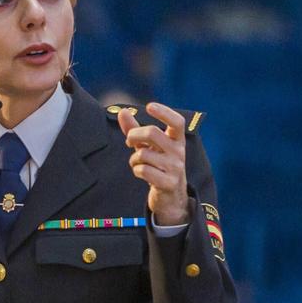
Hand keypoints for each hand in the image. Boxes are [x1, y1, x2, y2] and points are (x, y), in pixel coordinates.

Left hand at [120, 102, 190, 225]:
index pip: (177, 122)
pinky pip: (143, 170)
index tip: (150, 106)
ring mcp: (175, 168)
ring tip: (138, 163)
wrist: (170, 196)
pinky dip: (136, 170)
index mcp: (176, 140)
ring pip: (144, 154)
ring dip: (134, 158)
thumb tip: (123, 111)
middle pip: (152, 133)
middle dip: (134, 135)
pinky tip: (141, 173)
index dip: (164, 112)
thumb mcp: (148, 146)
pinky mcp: (168, 183)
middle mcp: (179, 152)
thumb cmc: (158, 165)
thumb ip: (135, 129)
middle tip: (129, 141)